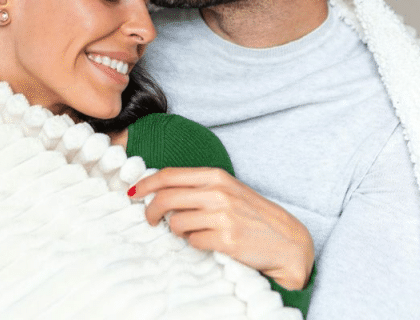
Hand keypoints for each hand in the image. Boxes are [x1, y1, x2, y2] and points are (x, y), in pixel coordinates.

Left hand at [130, 167, 313, 289]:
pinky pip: (192, 242)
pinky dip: (195, 244)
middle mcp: (218, 192)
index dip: (146, 183)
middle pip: (165, 198)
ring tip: (192, 232)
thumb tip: (159, 190)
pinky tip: (208, 242)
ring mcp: (222, 216)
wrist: (286, 240)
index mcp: (216, 176)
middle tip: (150, 220)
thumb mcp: (228, 190)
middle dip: (150, 211)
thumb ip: (199, 187)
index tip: (133, 192)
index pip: (170, 175)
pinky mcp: (226, 239)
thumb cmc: (253, 215)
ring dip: (177, 231)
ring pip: (175, 223)